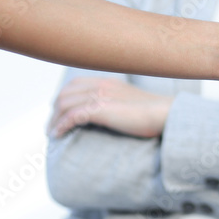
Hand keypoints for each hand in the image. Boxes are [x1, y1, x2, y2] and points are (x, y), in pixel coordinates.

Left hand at [47, 76, 173, 138]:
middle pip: (66, 93)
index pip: (76, 84)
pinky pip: (73, 115)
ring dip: (54, 120)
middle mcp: (102, 85)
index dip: (63, 97)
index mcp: (109, 82)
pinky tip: (58, 135)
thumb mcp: (133, 103)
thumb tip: (112, 117)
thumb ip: (119, 104)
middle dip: (54, 111)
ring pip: (65, 104)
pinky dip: (62, 125)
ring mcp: (101, 96)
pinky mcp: (101, 109)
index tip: (59, 114)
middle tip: (51, 128)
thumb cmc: (156, 114)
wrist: (166, 114)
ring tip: (52, 134)